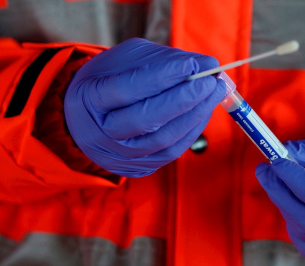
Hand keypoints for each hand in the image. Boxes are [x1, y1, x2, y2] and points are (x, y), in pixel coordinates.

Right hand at [64, 38, 225, 176]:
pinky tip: (204, 110)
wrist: (89, 119)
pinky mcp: (138, 167)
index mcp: (89, 98)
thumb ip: (165, 60)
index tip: (192, 64)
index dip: (160, 77)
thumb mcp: (128, 60)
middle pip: (145, 119)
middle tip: (210, 81)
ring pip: (162, 139)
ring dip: (195, 115)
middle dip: (184, 99)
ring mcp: (120, 154)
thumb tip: (208, 65)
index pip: (125, 88)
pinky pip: (171, 151)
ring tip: (215, 92)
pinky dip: (192, 129)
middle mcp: (101, 132)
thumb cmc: (112, 80)